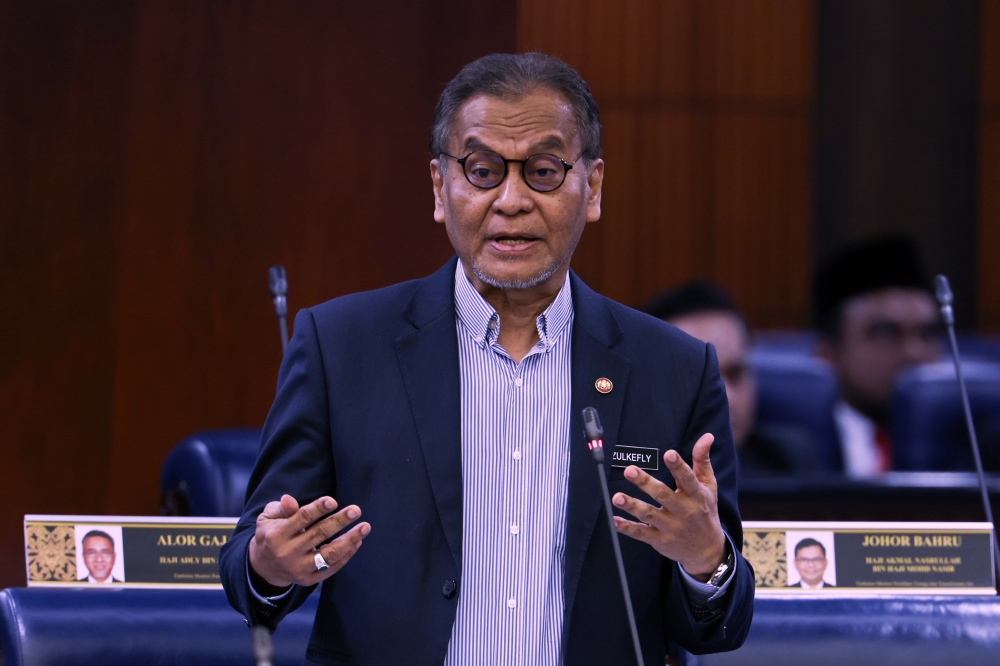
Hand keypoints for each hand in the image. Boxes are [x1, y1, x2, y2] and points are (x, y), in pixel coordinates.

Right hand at [248, 494, 369, 587]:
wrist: (264, 568)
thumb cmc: (271, 535)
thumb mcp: (268, 519)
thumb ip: (281, 509)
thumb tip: (289, 500)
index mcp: (277, 535)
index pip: (301, 519)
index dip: (318, 509)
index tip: (333, 501)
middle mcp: (288, 553)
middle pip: (319, 535)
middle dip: (339, 521)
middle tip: (356, 510)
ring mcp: (299, 569)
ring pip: (329, 555)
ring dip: (350, 540)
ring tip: (365, 527)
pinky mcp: (308, 580)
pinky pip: (331, 568)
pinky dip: (346, 555)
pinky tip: (357, 542)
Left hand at [612, 433, 725, 580]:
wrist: (708, 550)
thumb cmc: (706, 511)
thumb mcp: (708, 486)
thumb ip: (702, 461)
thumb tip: (706, 436)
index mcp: (696, 495)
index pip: (687, 479)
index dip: (678, 466)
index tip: (668, 454)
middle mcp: (683, 511)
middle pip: (663, 495)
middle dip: (645, 483)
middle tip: (630, 470)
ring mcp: (670, 527)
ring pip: (649, 515)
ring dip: (632, 506)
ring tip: (617, 497)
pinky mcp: (660, 540)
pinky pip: (642, 533)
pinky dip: (628, 528)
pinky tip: (615, 520)